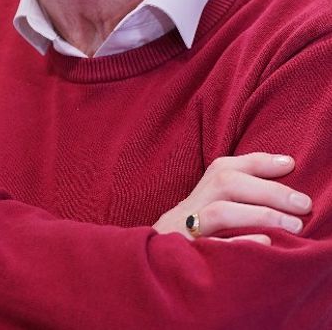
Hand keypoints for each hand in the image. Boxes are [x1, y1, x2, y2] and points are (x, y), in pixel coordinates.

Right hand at [153, 152, 312, 244]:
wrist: (141, 282)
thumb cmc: (182, 254)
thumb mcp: (197, 227)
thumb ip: (226, 210)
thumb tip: (279, 198)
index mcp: (191, 202)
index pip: (221, 169)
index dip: (256, 163)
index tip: (290, 164)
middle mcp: (184, 213)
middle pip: (223, 184)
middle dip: (268, 190)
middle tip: (303, 204)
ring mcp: (181, 236)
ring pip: (217, 213)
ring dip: (260, 214)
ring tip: (293, 226)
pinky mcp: (182, 260)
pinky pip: (211, 249)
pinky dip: (240, 242)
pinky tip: (266, 243)